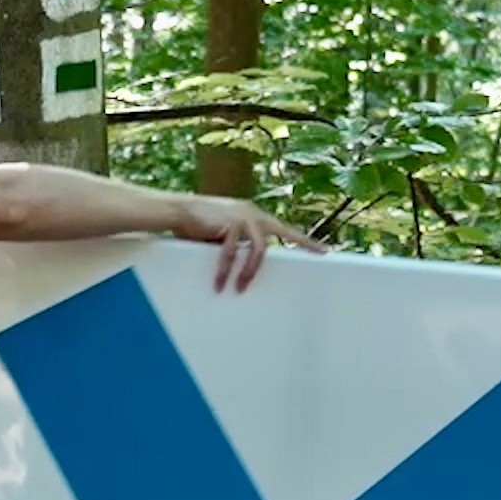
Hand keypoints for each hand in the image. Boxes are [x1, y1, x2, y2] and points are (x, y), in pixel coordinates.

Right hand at [173, 196, 318, 292]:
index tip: (322, 250)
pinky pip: (232, 253)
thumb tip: (246, 268)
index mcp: (254, 215)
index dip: (303, 240)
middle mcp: (253, 213)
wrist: (178, 210)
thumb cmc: (198, 225)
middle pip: (283, 231)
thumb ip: (239, 245)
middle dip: (303, 243)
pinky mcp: (230, 223)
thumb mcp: (224, 235)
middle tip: (321, 254)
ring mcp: (243, 216)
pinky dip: (225, 270)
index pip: (283, 228)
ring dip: (249, 271)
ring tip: (241, 288)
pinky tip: (220, 283)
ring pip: (258, 248)